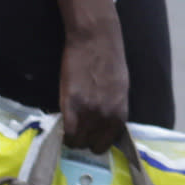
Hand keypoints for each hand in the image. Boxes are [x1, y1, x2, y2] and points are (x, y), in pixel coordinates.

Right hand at [58, 23, 131, 151]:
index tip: (92, 137)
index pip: (109, 142)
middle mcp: (106, 116)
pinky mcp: (70, 104)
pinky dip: (64, 133)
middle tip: (80, 131)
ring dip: (74, 138)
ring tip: (71, 127)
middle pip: (93, 146)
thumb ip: (113, 109)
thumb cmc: (111, 59)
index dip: (99, 142)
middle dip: (86, 141)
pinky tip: (63, 126)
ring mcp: (88, 111)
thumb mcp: (120, 89)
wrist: (96, 39)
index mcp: (121, 112)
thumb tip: (105, 124)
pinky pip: (67, 131)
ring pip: (78, 141)